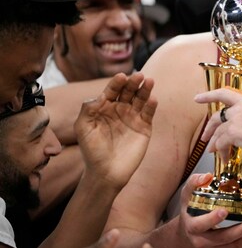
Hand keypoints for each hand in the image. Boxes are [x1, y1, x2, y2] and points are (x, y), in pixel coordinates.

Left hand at [74, 72, 156, 189]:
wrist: (107, 172)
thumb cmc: (92, 151)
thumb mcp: (83, 128)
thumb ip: (88, 110)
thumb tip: (99, 96)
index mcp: (105, 108)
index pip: (112, 91)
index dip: (116, 83)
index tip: (121, 77)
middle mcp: (120, 110)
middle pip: (128, 92)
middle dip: (133, 83)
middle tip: (139, 75)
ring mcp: (133, 118)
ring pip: (140, 99)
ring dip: (145, 90)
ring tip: (149, 81)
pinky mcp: (144, 127)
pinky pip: (148, 113)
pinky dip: (151, 106)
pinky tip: (153, 99)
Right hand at [178, 173, 241, 247]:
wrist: (191, 228)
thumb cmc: (192, 208)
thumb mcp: (188, 193)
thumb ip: (195, 182)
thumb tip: (208, 176)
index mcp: (192, 227)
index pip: (200, 225)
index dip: (212, 220)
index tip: (224, 211)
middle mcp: (201, 242)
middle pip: (224, 238)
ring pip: (235, 245)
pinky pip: (240, 247)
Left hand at [193, 87, 241, 160]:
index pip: (225, 93)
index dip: (209, 95)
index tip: (198, 98)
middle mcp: (239, 109)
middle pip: (217, 116)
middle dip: (209, 127)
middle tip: (205, 136)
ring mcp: (234, 120)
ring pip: (218, 132)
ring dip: (214, 143)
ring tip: (213, 152)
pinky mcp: (232, 133)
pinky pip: (221, 143)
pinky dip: (221, 152)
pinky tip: (224, 158)